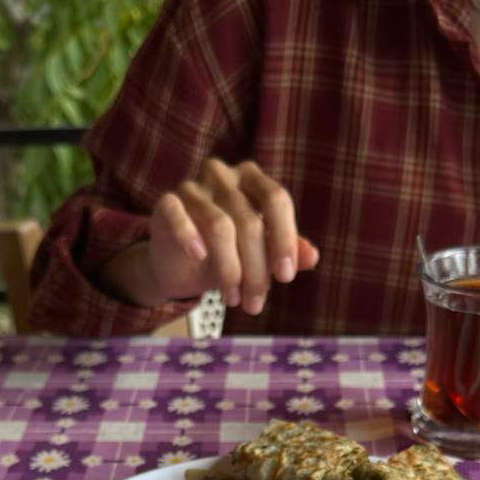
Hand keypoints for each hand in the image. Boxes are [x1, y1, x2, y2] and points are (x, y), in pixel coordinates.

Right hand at [147, 158, 318, 313]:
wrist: (180, 265)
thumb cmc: (227, 254)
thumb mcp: (260, 254)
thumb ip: (286, 251)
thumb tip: (312, 257)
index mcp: (252, 178)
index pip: (276, 199)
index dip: (284, 238)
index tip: (285, 277)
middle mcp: (223, 175)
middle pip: (249, 221)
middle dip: (256, 270)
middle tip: (255, 304)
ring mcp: (193, 186)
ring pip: (219, 226)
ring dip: (229, 270)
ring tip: (232, 300)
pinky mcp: (167, 202)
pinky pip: (178, 215)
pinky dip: (189, 236)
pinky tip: (199, 257)